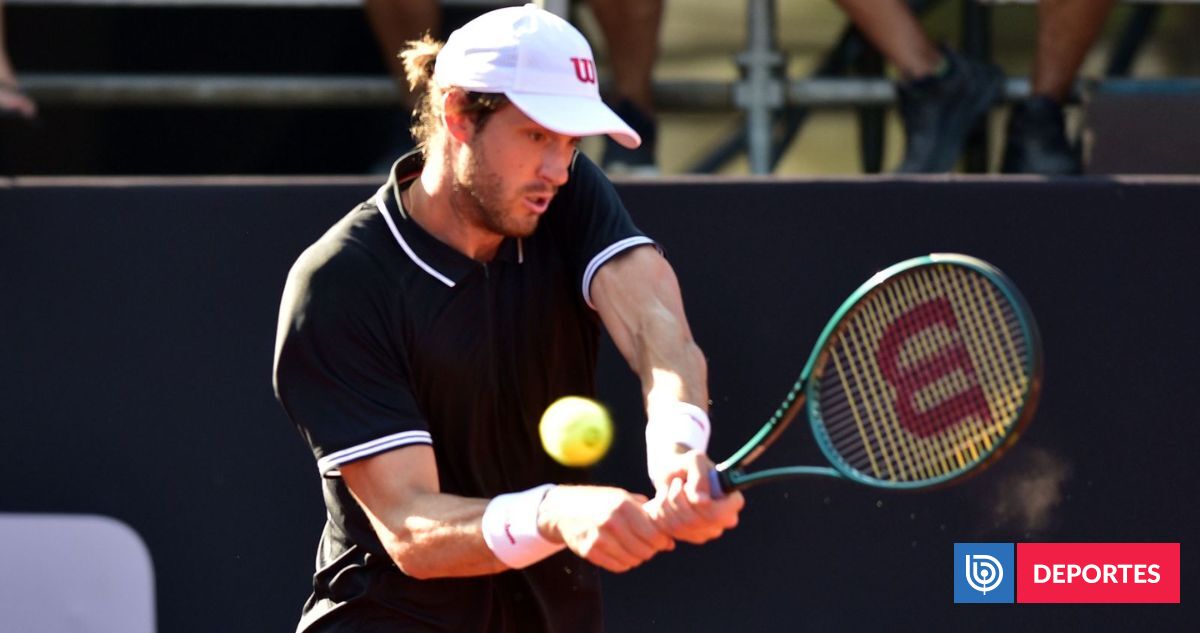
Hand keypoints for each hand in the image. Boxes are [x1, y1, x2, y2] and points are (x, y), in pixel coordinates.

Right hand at [536, 485, 673, 572]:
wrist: (562, 509)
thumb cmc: (599, 502)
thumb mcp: (622, 497)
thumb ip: (646, 514)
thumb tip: (670, 540)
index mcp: (622, 505)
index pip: (653, 534)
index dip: (662, 540)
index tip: (662, 540)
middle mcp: (611, 521)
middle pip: (645, 549)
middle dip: (651, 550)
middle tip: (648, 545)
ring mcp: (599, 538)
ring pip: (633, 560)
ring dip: (638, 557)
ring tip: (634, 548)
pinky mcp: (589, 551)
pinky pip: (618, 566)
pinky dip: (624, 563)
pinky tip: (621, 552)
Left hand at [645, 450, 743, 544]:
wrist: (673, 474)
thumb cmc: (688, 465)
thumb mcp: (694, 460)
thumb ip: (700, 477)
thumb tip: (702, 501)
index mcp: (732, 501)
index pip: (724, 514)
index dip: (704, 504)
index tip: (689, 488)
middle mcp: (723, 521)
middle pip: (698, 521)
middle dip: (680, 499)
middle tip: (677, 484)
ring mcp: (707, 532)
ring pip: (681, 525)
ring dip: (668, 502)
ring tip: (670, 489)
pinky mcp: (688, 536)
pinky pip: (669, 529)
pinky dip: (660, 511)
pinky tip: (664, 500)